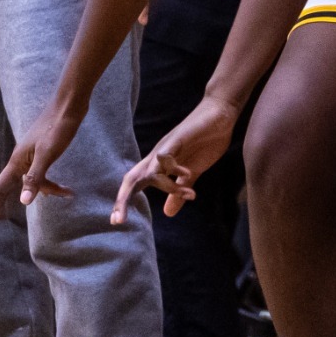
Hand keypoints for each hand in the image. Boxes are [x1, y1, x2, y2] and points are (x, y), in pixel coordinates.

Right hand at [0, 102, 85, 228]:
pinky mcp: (41, 153)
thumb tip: (24, 202)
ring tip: (67, 193)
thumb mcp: (47, 154)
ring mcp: (30, 156)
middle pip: (6, 189)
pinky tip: (66, 188)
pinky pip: (42, 175)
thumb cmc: (57, 127)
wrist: (68, 105)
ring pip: (31, 183)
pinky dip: (53, 183)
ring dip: (46, 191)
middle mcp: (20, 160)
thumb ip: (35, 177)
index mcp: (18, 162)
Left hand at [112, 95, 238, 222]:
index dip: (124, 201)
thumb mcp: (192, 173)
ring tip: (189, 195)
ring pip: (151, 171)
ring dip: (166, 186)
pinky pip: (166, 155)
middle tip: (117, 220)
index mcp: (159, 165)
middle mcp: (157, 156)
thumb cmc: (204, 142)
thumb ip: (179, 191)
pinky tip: (187, 174)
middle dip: (123, 198)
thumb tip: (167, 213)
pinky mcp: (178, 138)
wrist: (219, 114)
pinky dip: (173, 167)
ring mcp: (167, 147)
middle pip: (133, 178)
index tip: (116, 222)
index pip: (135, 184)